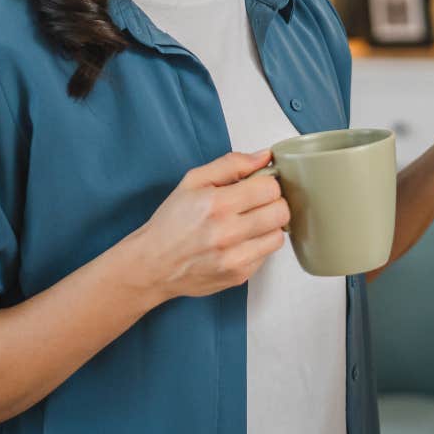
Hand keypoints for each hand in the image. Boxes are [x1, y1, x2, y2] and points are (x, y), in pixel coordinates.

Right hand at [123, 150, 289, 301]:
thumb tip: (264, 156)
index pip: (270, 188)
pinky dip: (258, 246)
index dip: (267, 183)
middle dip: (273, 203)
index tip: (258, 186)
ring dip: (269, 227)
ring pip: (278, 236)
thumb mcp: (193, 181)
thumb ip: (231, 164)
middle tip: (257, 204)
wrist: (152, 264)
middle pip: (281, 212)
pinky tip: (240, 241)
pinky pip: (266, 255)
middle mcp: (227, 233)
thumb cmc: (171, 222)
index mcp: (216, 204)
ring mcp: (233, 258)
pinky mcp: (238, 276)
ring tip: (249, 223)